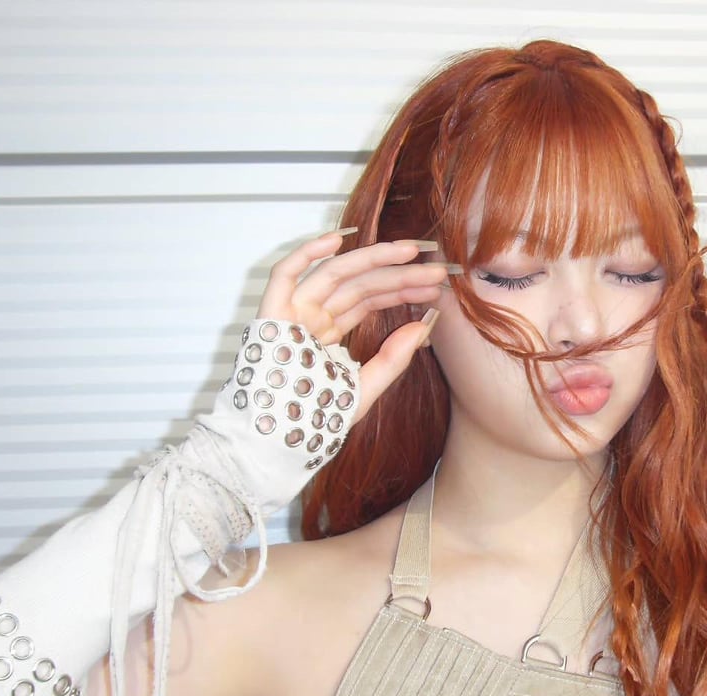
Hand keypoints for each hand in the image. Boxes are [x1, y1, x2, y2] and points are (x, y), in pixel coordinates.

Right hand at [256, 231, 448, 420]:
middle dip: (399, 275)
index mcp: (328, 334)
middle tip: (436, 271)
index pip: (370, 300)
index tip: (434, 286)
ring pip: (335, 274)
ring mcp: (290, 313)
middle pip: (360, 285)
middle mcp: (311, 318)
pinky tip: (340, 240)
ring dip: (373, 260)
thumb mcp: (363, 389)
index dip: (401, 289)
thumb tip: (424, 327)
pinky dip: (307, 254)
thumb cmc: (312, 421)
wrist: (273, 443)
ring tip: (411, 251)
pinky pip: (285, 274)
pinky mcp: (270, 314)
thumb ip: (393, 359)